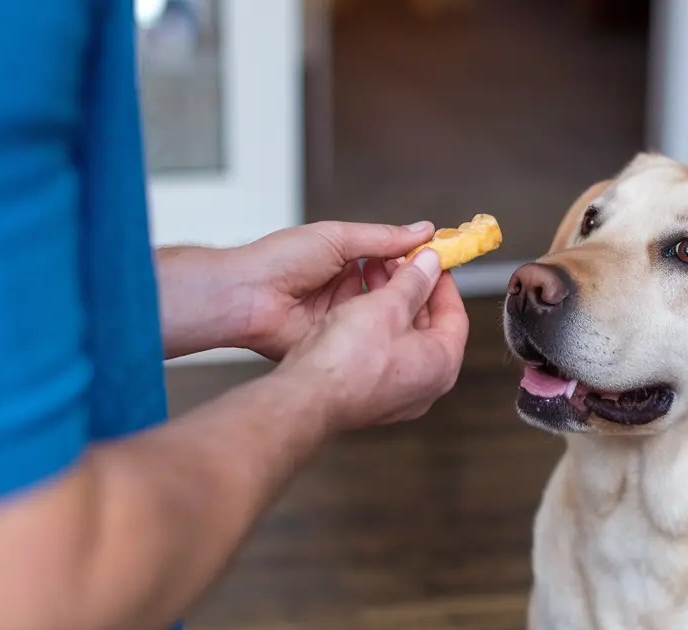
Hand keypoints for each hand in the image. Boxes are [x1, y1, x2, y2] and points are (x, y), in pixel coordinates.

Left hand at [229, 221, 438, 359]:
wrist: (246, 297)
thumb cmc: (278, 260)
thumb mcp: (339, 238)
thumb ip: (383, 238)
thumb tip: (422, 231)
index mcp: (343, 259)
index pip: (389, 259)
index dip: (414, 259)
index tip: (441, 257)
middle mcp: (345, 288)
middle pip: (389, 288)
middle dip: (411, 284)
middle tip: (437, 280)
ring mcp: (341, 316)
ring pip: (381, 312)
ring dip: (399, 305)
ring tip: (421, 298)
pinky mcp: (335, 340)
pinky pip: (366, 334)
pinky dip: (382, 327)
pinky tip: (400, 322)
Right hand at [281, 248, 468, 431]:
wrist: (305, 397)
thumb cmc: (347, 360)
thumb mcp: (387, 305)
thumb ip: (414, 281)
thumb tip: (430, 263)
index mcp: (441, 364)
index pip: (455, 314)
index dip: (442, 281)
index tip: (431, 260)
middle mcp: (425, 385)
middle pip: (429, 326)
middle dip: (413, 289)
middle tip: (400, 263)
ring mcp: (398, 394)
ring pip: (403, 339)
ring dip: (391, 304)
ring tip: (373, 274)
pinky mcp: (371, 396)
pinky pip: (382, 354)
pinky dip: (376, 326)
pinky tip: (357, 303)